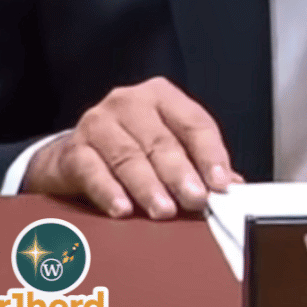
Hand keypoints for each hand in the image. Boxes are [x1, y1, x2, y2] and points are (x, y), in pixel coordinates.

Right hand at [22, 77, 243, 217]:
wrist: (73, 155)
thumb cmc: (131, 147)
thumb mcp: (167, 145)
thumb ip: (199, 163)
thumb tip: (233, 187)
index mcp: (162, 96)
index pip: (194, 123)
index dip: (211, 154)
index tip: (221, 183)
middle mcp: (130, 102)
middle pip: (162, 141)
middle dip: (181, 174)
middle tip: (195, 200)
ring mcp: (98, 123)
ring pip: (129, 157)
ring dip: (149, 187)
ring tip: (164, 210)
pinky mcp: (73, 149)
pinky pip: (94, 171)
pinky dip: (110, 191)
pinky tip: (123, 209)